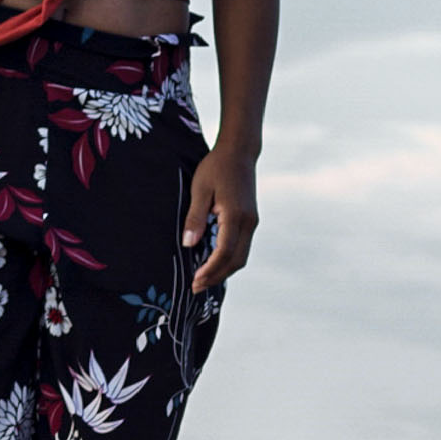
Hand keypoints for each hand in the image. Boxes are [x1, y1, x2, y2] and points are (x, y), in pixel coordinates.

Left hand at [183, 144, 257, 296]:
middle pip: (236, 261)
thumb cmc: (216, 168)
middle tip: (196, 288)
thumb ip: (195, 217)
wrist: (239, 152)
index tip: (195, 281)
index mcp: (235, 216)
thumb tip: (188, 245)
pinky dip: (228, 260)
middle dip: (216, 277)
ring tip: (203, 280)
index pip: (224, 252)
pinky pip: (241, 248)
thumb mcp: (199, 189)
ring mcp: (252, 222)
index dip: (210, 270)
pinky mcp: (250, 221)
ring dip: (223, 271)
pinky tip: (213, 264)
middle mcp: (248, 223)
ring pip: (241, 257)